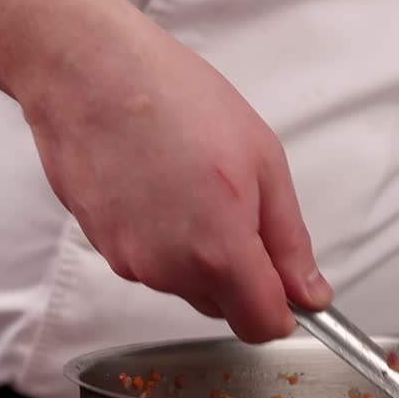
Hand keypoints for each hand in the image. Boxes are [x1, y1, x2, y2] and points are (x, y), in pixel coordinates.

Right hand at [19, 0, 331, 341]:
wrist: (89, 71)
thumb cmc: (172, 97)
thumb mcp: (263, 160)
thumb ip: (289, 240)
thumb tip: (310, 292)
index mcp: (220, 252)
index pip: (261, 326)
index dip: (282, 312)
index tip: (288, 290)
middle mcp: (171, 271)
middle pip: (221, 307)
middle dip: (238, 274)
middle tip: (235, 205)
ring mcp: (131, 262)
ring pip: (183, 283)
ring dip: (195, 252)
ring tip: (188, 183)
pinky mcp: (103, 248)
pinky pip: (148, 261)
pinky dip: (160, 236)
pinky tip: (156, 186)